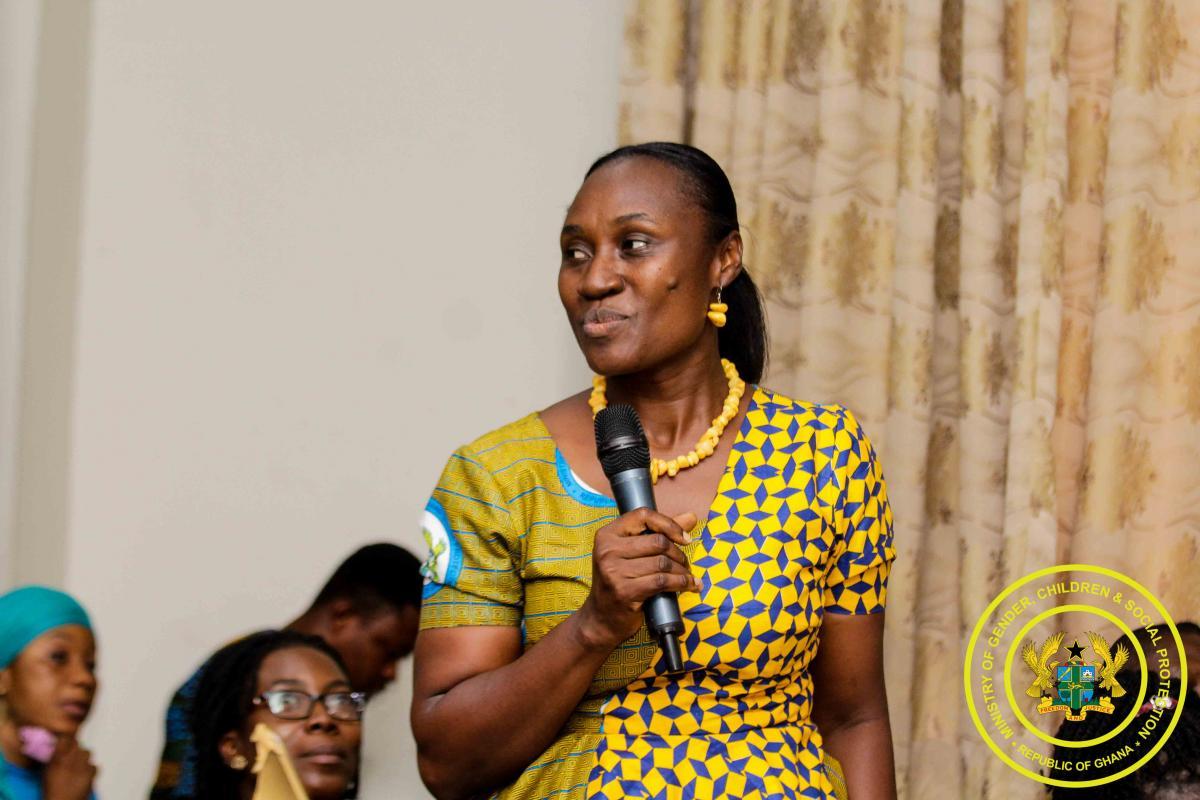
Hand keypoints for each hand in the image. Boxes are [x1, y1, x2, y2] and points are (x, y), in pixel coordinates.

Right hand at [42, 736, 96, 799]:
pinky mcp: (92, 774)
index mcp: (58, 758)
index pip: (66, 737)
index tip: (67, 739)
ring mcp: (84, 766)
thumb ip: (53, 758)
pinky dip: (90, 769)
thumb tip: (56, 749)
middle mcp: (71, 759)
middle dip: (74, 749)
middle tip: (71, 756)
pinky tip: (84, 775)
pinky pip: (94, 766)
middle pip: (78, 744)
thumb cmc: (51, 790)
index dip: (67, 738)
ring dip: (83, 757)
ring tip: (77, 766)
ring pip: (87, 753)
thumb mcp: (47, 772)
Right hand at [576, 508, 699, 650]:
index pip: (643, 515)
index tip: (684, 538)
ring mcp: (613, 572)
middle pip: (658, 542)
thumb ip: (660, 532)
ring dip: (682, 571)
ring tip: (687, 577)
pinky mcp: (624, 592)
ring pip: (662, 563)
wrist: (601, 617)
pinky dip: (681, 583)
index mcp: (607, 535)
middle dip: (678, 553)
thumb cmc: (620, 581)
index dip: (669, 524)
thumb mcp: (632, 553)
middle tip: (684, 564)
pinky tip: (688, 585)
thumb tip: (691, 516)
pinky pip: (662, 581)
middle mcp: (607, 550)